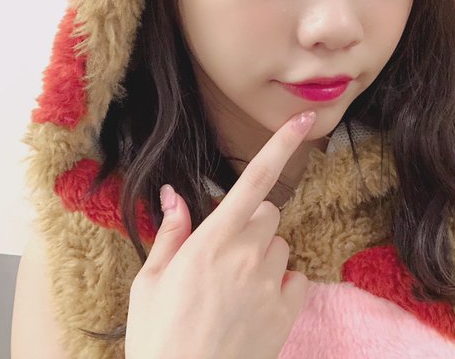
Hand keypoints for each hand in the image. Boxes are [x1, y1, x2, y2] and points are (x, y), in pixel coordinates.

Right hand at [125, 111, 316, 358]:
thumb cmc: (158, 336)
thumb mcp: (151, 280)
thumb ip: (172, 231)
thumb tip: (174, 194)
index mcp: (211, 242)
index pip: (253, 182)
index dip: (280, 145)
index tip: (303, 119)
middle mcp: (246, 256)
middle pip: (270, 212)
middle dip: (253, 223)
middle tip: (225, 251)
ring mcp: (270, 284)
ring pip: (282, 246)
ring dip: (265, 255)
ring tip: (236, 286)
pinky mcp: (287, 312)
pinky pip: (297, 278)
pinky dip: (282, 283)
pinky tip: (257, 303)